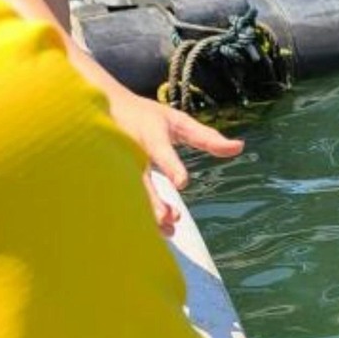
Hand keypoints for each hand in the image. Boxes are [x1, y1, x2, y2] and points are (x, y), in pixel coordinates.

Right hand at [96, 81, 244, 233]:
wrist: (98, 107)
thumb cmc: (146, 117)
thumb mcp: (177, 122)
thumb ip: (207, 138)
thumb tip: (240, 147)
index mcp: (149, 135)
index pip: (161, 151)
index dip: (171, 166)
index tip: (181, 183)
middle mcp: (131, 152)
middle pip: (140, 179)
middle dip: (153, 201)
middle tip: (170, 219)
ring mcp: (117, 167)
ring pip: (128, 194)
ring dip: (147, 214)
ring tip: (168, 229)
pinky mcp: (108, 179)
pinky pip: (121, 200)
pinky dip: (136, 216)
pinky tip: (154, 230)